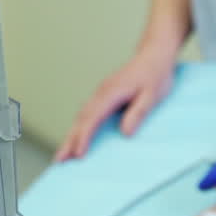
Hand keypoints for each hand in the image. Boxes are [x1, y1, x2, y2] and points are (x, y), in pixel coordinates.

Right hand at [54, 45, 177, 161]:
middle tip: (59, 161)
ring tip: (62, 155)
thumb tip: (125, 133)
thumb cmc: (155, 75)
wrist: (154, 55)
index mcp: (112, 92)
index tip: (78, 154)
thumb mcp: (153, 95)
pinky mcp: (103, 96)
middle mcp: (102, 93)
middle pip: (81, 119)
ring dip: (71, 135)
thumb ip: (139, 113)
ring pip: (81, 116)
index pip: (93, 117)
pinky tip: (75, 139)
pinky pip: (86, 113)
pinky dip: (78, 128)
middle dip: (69, 140)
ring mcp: (100, 94)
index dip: (84, 136)